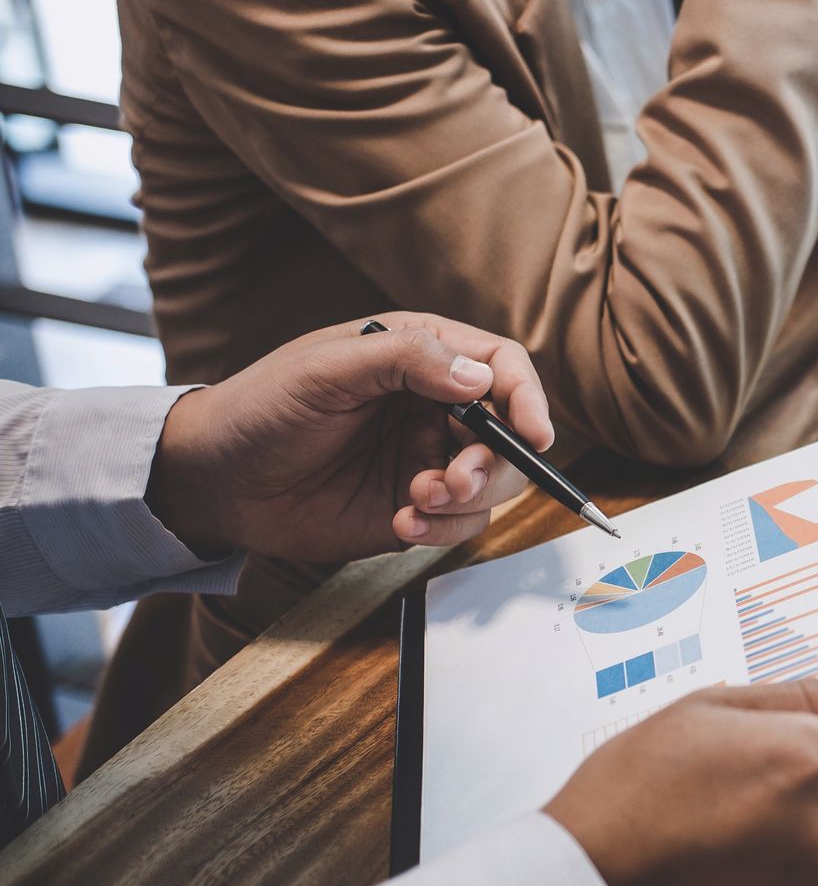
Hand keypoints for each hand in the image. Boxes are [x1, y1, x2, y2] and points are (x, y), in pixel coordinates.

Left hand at [146, 314, 555, 560]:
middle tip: (455, 482)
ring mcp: (428, 458)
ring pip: (494, 483)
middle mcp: (435, 406)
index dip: (528, 397)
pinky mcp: (417, 507)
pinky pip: (462, 523)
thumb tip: (479, 376)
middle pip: (509, 432)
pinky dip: (444, 529)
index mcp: (421, 356)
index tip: (534, 433)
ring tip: (417, 503)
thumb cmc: (261, 409)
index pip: (501, 366)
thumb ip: (406, 359)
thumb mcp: (327, 370)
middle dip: (494, 463)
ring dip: (468, 499)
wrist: (216, 482)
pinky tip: (403, 522)